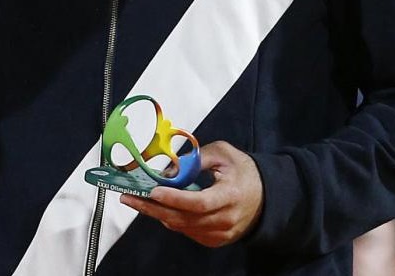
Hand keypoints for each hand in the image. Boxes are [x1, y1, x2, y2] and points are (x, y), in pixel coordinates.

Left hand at [119, 141, 263, 247]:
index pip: (199, 202)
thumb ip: (196, 158)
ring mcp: (221, 233)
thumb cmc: (243, 172)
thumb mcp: (223, 154)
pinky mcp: (215, 240)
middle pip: (184, 219)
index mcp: (231, 195)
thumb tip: (169, 167)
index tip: (153, 190)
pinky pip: (187, 231)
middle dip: (153, 208)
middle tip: (129, 197)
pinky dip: (171, 219)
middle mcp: (226, 219)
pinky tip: (158, 208)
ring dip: (157, 214)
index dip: (175, 198)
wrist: (266, 197)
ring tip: (136, 200)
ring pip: (182, 227)